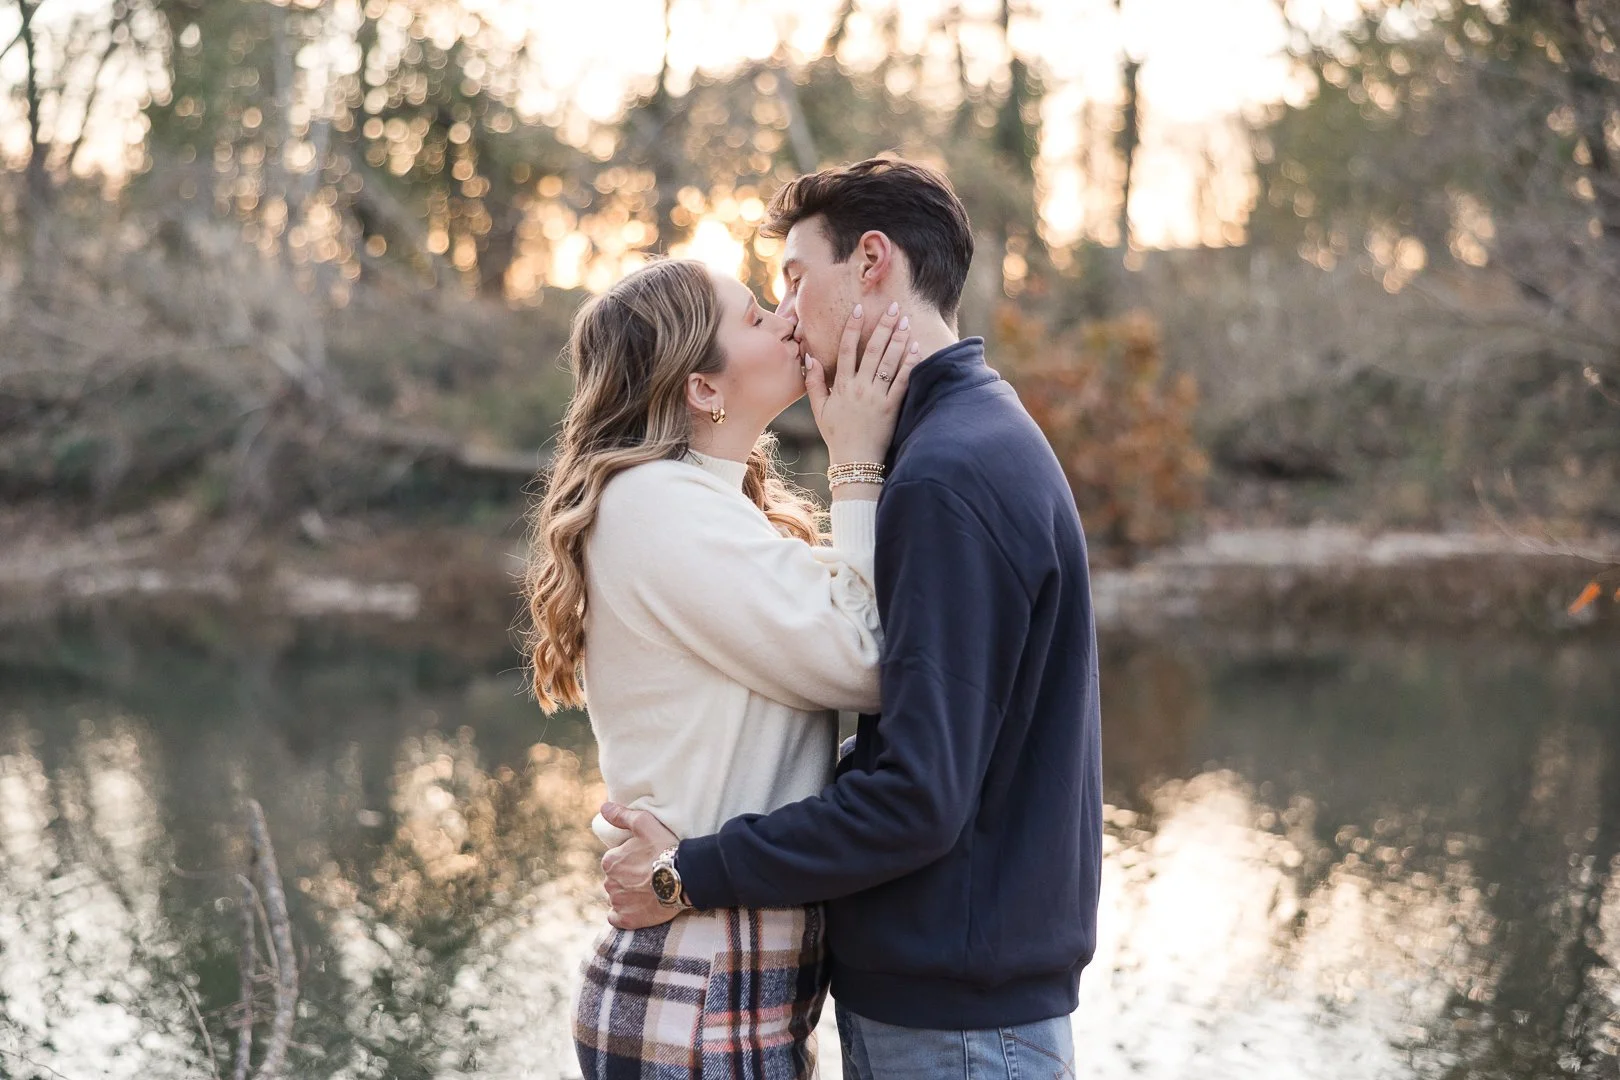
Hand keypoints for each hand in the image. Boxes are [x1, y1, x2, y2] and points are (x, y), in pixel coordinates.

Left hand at [599, 801, 681, 930]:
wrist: (683, 878)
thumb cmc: (664, 848)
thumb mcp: (644, 823)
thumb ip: (622, 815)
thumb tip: (603, 807)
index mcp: (610, 861)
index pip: (614, 861)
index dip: (630, 860)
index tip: (645, 860)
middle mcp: (609, 883)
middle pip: (616, 880)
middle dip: (628, 878)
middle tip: (649, 875)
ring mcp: (618, 903)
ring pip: (617, 898)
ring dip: (628, 895)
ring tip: (648, 892)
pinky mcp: (627, 920)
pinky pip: (617, 918)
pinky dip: (624, 914)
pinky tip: (637, 908)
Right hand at [804, 301, 926, 466]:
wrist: (855, 461)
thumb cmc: (837, 435)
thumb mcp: (819, 410)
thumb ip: (813, 382)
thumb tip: (809, 357)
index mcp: (841, 386)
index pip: (846, 350)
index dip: (853, 328)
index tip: (860, 309)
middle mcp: (859, 388)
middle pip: (872, 350)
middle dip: (883, 326)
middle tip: (894, 307)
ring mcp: (876, 397)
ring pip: (888, 362)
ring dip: (898, 339)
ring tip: (906, 321)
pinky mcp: (892, 407)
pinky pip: (902, 381)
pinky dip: (909, 363)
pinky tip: (916, 348)